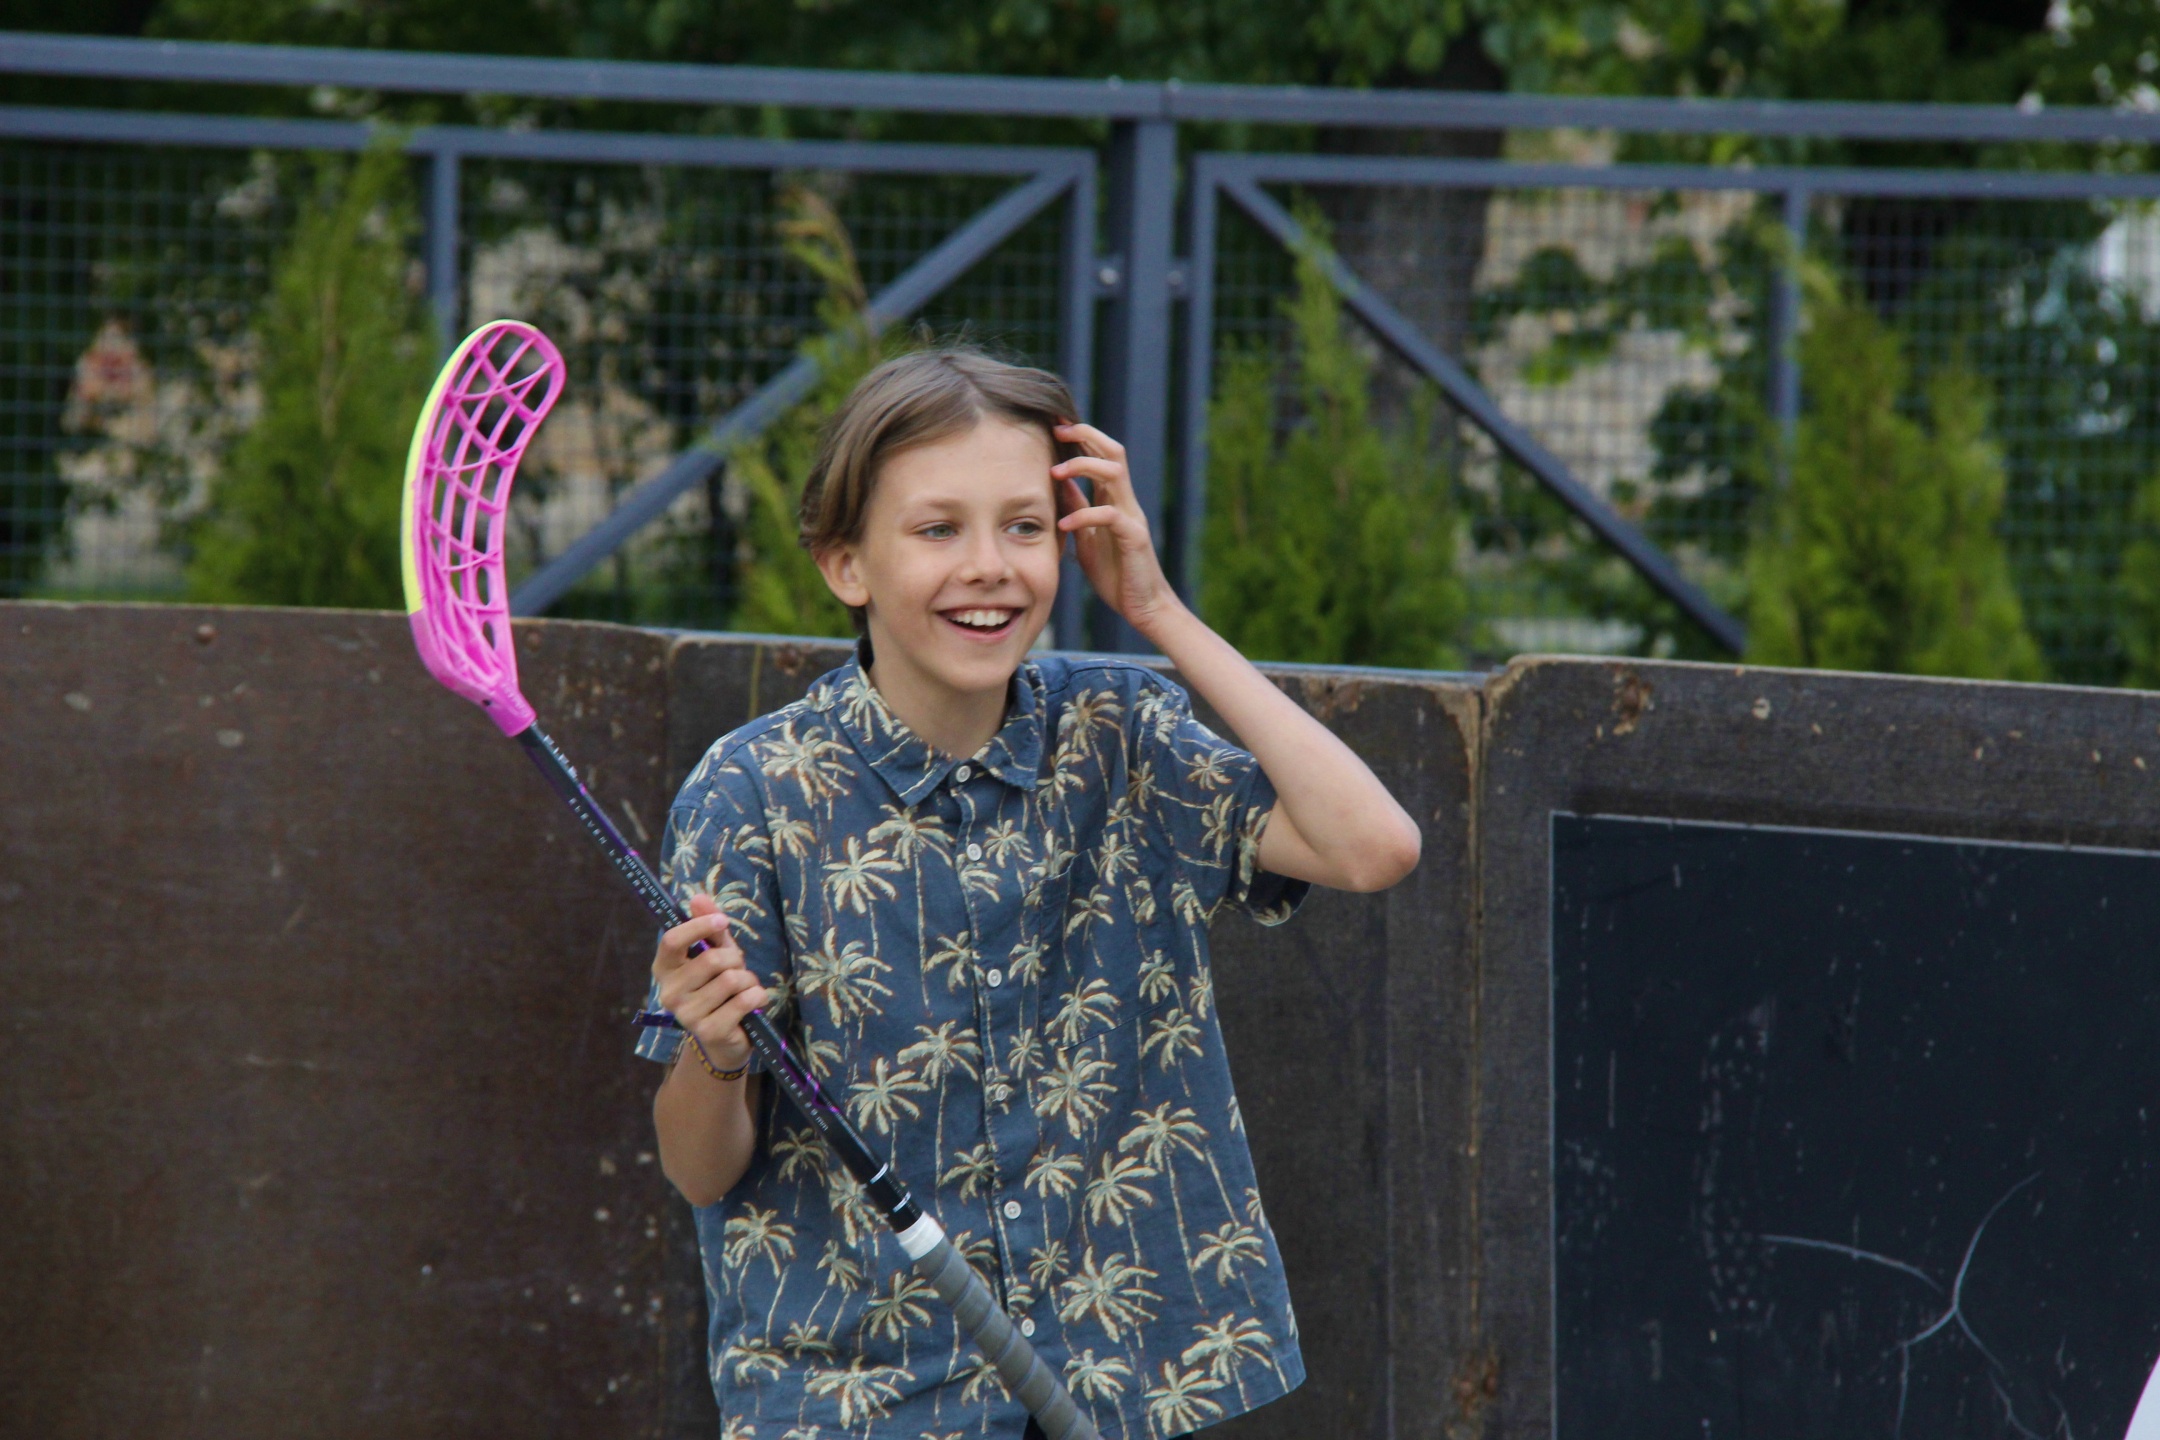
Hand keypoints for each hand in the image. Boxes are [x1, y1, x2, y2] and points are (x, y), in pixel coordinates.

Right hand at [652, 893, 766, 1077]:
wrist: (725, 1038)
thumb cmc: (719, 987)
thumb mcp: (716, 952)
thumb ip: (708, 925)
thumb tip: (698, 897)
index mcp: (664, 969)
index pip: (671, 940)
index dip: (699, 926)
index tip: (723, 921)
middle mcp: (669, 993)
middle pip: (711, 959)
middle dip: (736, 959)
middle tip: (738, 968)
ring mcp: (686, 1015)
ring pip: (731, 979)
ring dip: (748, 980)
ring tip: (744, 988)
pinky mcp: (708, 1032)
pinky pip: (744, 1000)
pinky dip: (757, 996)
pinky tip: (753, 1002)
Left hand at [1053, 422, 1184, 638]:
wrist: (1144, 607)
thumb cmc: (1116, 575)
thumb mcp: (1087, 538)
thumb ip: (1077, 510)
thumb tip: (1058, 484)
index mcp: (1115, 500)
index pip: (1102, 456)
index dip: (1081, 437)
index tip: (1055, 427)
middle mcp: (1126, 502)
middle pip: (1114, 452)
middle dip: (1086, 435)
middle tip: (1057, 430)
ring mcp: (1132, 518)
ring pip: (1114, 473)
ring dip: (1083, 466)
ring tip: (1056, 473)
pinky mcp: (1134, 538)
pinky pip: (1109, 515)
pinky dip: (1084, 515)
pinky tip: (1063, 525)